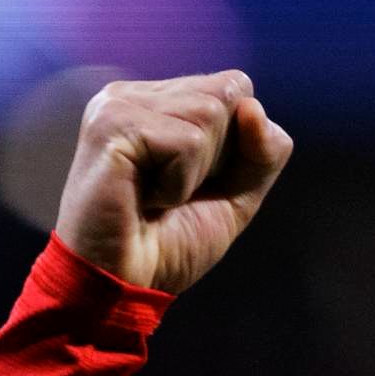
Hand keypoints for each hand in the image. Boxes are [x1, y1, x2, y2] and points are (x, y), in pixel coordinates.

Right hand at [53, 70, 294, 294]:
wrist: (119, 288)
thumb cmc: (168, 246)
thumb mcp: (236, 197)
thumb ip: (262, 153)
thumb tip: (253, 108)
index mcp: (157, 101)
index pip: (235, 87)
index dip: (238, 143)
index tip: (193, 183)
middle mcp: (134, 94)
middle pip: (228, 92)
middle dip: (219, 157)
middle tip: (172, 192)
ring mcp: (118, 104)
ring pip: (210, 113)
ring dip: (196, 173)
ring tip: (155, 196)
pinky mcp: (111, 125)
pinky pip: (187, 142)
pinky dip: (178, 184)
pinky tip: (144, 199)